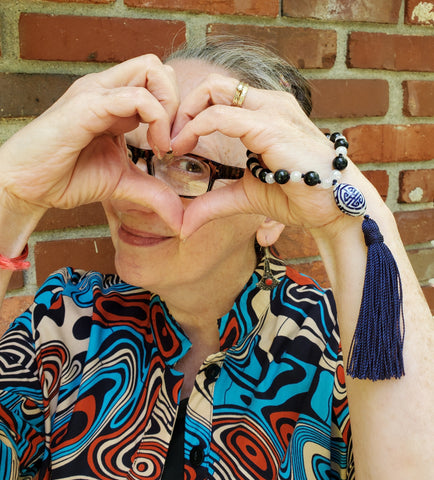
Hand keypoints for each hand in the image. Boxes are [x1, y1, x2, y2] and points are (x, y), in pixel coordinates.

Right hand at [0, 55, 183, 230]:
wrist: (29, 186)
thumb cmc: (70, 176)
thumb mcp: (124, 183)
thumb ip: (154, 193)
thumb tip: (180, 219)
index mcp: (116, 102)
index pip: (159, 82)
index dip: (176, 112)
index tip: (172, 148)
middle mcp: (108, 90)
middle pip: (158, 67)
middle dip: (177, 103)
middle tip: (172, 141)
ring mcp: (96, 93)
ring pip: (151, 70)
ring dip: (169, 109)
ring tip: (162, 145)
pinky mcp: (86, 106)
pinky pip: (134, 96)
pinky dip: (155, 119)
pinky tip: (153, 148)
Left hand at [171, 73, 365, 237]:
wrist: (334, 207)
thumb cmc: (298, 196)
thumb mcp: (246, 196)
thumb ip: (214, 203)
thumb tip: (183, 225)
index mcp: (265, 113)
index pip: (219, 95)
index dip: (190, 113)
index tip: (173, 143)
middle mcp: (269, 104)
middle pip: (213, 84)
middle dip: (183, 107)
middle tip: (167, 138)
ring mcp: (271, 112)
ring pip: (214, 91)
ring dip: (184, 114)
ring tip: (172, 144)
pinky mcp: (270, 127)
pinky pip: (222, 116)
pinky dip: (195, 127)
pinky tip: (182, 146)